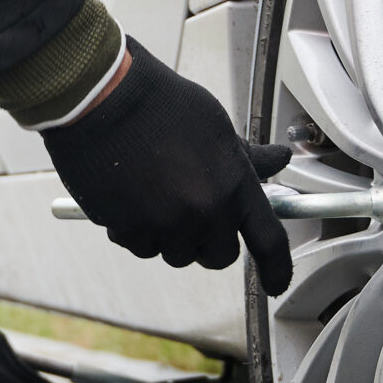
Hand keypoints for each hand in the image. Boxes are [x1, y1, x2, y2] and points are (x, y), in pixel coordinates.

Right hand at [40, 38, 294, 290]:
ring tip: (156, 193)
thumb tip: (278, 160)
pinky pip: (141, 247)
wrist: (104, 99)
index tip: (275, 284)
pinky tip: (132, 194)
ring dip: (170, 235)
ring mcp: (165, 225)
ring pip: (176, 254)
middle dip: (209, 242)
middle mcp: (204, 212)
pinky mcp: (129, 230)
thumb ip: (247, 158)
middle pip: (218, 257)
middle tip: (195, 213)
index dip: (276, 270)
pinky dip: (137, 230)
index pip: (269, 241)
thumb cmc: (160, 104)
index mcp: (234, 185)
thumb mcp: (216, 127)